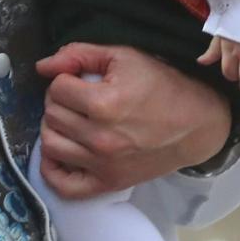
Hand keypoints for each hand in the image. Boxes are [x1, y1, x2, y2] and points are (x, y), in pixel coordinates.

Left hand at [34, 43, 231, 199]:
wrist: (196, 124)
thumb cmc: (161, 86)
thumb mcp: (124, 57)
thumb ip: (79, 54)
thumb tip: (43, 66)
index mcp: (104, 104)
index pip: (57, 88)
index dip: (64, 78)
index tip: (79, 79)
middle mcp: (101, 138)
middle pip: (51, 115)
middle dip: (59, 100)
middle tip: (76, 97)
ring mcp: (104, 165)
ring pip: (50, 145)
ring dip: (54, 127)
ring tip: (71, 119)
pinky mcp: (108, 184)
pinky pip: (63, 186)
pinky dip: (52, 169)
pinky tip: (60, 151)